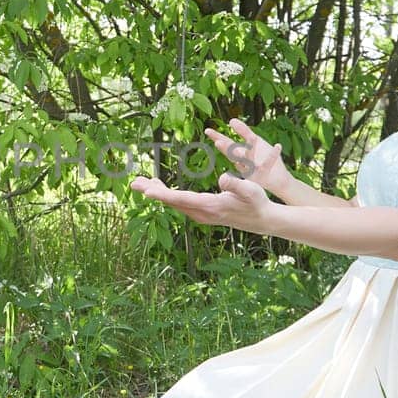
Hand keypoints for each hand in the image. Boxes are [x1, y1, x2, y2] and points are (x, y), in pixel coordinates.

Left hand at [130, 171, 275, 234]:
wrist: (262, 219)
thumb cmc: (257, 202)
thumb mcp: (251, 190)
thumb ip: (237, 185)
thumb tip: (222, 178)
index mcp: (210, 206)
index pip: (182, 199)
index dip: (164, 194)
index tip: (148, 190)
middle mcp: (202, 213)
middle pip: (172, 202)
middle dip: (152, 192)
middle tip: (134, 183)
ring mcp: (201, 215)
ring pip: (174, 203)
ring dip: (157, 193)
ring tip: (140, 182)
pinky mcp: (202, 213)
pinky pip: (179, 204)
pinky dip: (166, 195)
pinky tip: (158, 187)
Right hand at [204, 118, 289, 196]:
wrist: (279, 180)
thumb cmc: (264, 159)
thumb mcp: (254, 141)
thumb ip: (243, 131)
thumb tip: (231, 120)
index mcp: (239, 156)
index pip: (227, 146)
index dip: (218, 138)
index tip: (208, 131)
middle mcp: (243, 164)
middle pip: (233, 154)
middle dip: (226, 148)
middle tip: (218, 142)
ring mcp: (253, 171)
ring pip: (248, 161)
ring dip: (246, 153)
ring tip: (247, 142)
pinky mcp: (264, 175)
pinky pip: (268, 164)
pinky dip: (273, 155)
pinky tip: (278, 146)